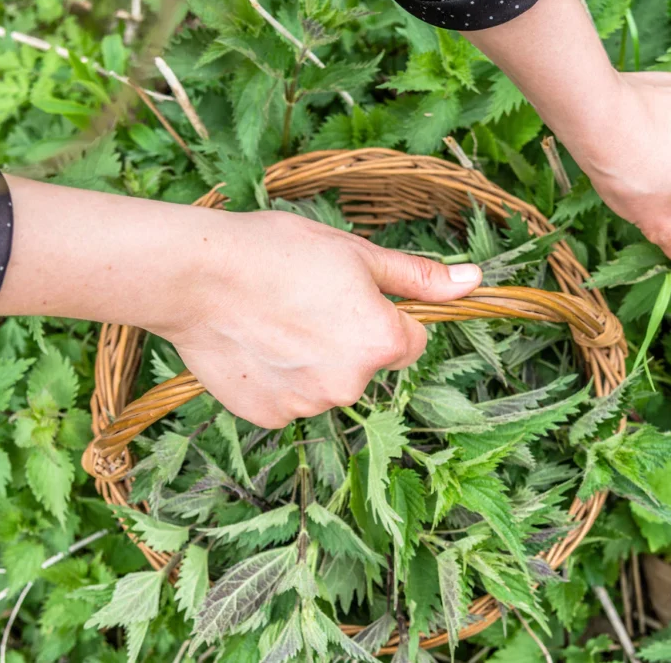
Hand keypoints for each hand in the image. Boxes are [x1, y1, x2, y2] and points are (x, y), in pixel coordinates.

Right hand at [0, 177, 481, 428]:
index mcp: (383, 343)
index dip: (384, 316)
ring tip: (272, 320)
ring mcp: (309, 405)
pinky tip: (254, 345)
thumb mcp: (356, 253)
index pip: (411, 342)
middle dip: (346, 340)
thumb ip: (418, 278)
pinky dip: (278, 378)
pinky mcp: (270, 417)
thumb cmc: (277, 252)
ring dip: (311, 361)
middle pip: (366, 367)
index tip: (347, 295)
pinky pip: (289, 399)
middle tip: (304, 302)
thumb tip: (476, 281)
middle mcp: (352, 385)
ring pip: (326, 384)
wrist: (194, 274)